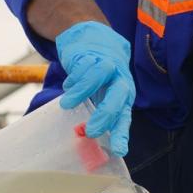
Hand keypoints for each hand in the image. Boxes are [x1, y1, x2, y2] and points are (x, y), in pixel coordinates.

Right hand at [54, 20, 133, 156]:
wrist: (95, 42)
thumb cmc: (100, 79)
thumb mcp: (102, 98)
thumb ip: (98, 115)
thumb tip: (87, 141)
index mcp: (124, 97)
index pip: (125, 117)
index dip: (122, 134)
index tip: (120, 151)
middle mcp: (120, 81)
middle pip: (118, 96)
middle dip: (106, 115)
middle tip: (91, 131)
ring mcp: (107, 66)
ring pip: (98, 75)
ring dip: (82, 91)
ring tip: (67, 104)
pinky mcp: (92, 55)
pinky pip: (84, 65)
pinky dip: (74, 78)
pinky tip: (68, 85)